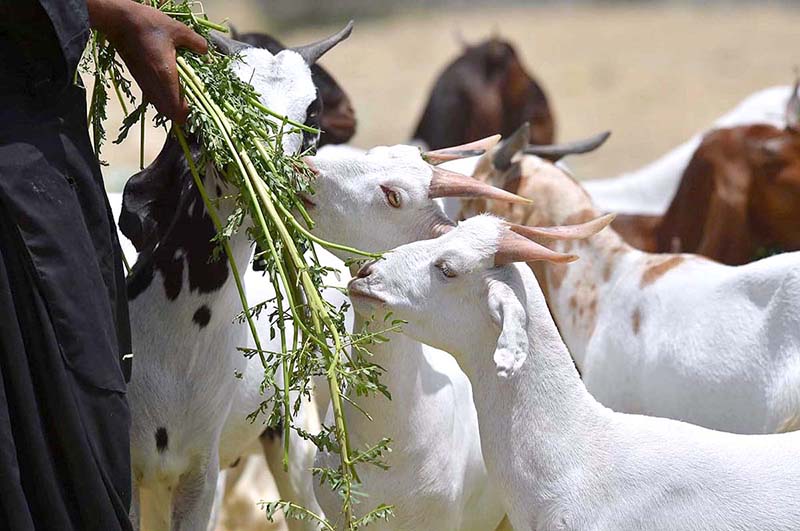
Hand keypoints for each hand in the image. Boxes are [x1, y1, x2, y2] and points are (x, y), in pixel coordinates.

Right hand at [87, 0, 207, 123]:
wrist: (119, 20)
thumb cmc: (149, 24)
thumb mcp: (178, 30)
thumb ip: (196, 43)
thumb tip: (205, 51)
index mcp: (166, 77)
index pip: (178, 111)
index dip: (189, 114)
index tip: (199, 107)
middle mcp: (154, 86)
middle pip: (169, 114)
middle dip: (182, 113)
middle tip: (195, 102)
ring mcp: (144, 84)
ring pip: (160, 107)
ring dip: (172, 106)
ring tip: (185, 95)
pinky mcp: (138, 80)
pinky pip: (154, 98)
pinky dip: (164, 99)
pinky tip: (172, 86)